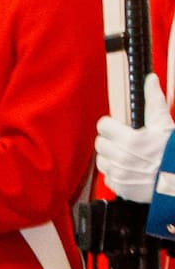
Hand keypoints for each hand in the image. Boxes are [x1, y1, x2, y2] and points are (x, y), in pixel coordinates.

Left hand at [95, 73, 172, 202]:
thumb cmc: (173, 154)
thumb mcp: (165, 125)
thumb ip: (154, 101)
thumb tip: (150, 80)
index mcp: (131, 140)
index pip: (102, 126)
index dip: (111, 125)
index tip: (120, 127)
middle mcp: (122, 158)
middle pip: (100, 143)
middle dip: (111, 141)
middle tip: (126, 143)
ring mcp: (120, 174)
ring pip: (102, 160)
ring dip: (112, 158)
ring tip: (129, 157)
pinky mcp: (120, 188)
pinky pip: (108, 177)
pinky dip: (116, 174)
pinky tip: (130, 171)